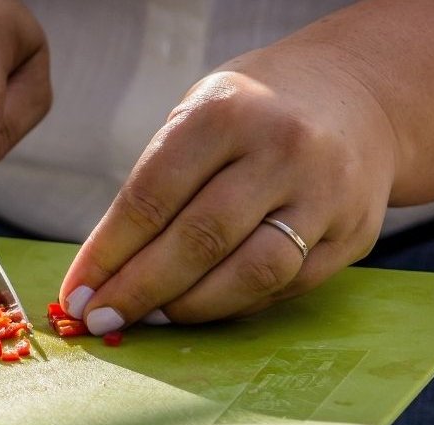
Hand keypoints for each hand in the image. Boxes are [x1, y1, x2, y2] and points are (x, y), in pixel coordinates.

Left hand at [59, 44, 399, 332]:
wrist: (357, 97)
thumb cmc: (251, 115)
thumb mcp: (196, 118)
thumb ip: (156, 187)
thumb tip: (102, 273)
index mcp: (226, 112)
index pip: (151, 198)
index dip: (107, 255)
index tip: (76, 294)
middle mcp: (281, 149)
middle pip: (198, 241)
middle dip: (139, 291)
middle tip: (102, 320)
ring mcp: (325, 193)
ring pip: (249, 274)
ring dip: (189, 308)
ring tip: (151, 319)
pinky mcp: (351, 234)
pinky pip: (283, 287)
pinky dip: (234, 306)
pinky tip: (201, 308)